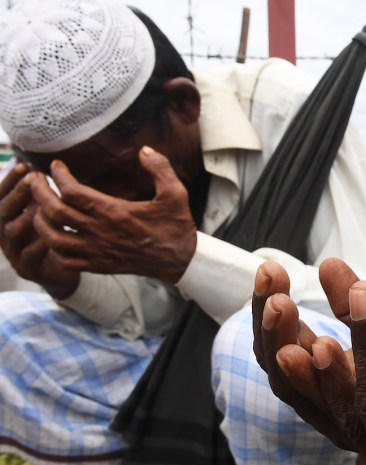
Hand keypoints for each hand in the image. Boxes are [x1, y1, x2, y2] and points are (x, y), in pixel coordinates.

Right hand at [0, 162, 78, 296]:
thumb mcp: (43, 213)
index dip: (9, 180)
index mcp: (5, 218)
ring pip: (14, 231)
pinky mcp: (27, 269)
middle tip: (33, 179)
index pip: (0, 195)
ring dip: (27, 214)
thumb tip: (32, 162)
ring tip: (43, 203)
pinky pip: (30, 254)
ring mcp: (13, 252)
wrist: (60, 273)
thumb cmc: (53, 236)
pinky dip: (40, 242)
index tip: (24, 164)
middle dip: (18, 193)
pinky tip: (52, 232)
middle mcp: (3, 234)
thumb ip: (36, 194)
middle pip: (3, 211)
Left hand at [28, 146, 197, 283]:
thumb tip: (144, 149)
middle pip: (55, 212)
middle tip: (36, 180)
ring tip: (39, 207)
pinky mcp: (99, 265)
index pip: (73, 191)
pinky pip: (65, 259)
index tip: (57, 166)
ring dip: (41, 221)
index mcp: (115, 212)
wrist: (180, 261)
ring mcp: (98, 251)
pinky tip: (55, 235)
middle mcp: (101, 232)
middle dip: (39, 193)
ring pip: (54, 238)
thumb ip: (160, 168)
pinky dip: (53, 247)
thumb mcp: (176, 194)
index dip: (59, 175)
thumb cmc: (176, 227)